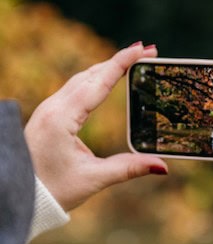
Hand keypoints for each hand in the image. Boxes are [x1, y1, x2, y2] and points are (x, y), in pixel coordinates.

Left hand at [24, 42, 167, 210]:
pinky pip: (73, 88)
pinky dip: (94, 79)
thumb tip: (162, 166)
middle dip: (120, 61)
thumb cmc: (53, 190)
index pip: (99, 82)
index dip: (122, 62)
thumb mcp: (94, 178)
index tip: (142, 48)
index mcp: (62, 118)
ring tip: (132, 62)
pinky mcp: (47, 115)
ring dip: (107, 68)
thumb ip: (129, 168)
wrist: (19, 195)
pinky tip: (105, 79)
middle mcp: (53, 108)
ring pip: (81, 79)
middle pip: (91, 75)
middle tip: (147, 51)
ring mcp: (47, 109)